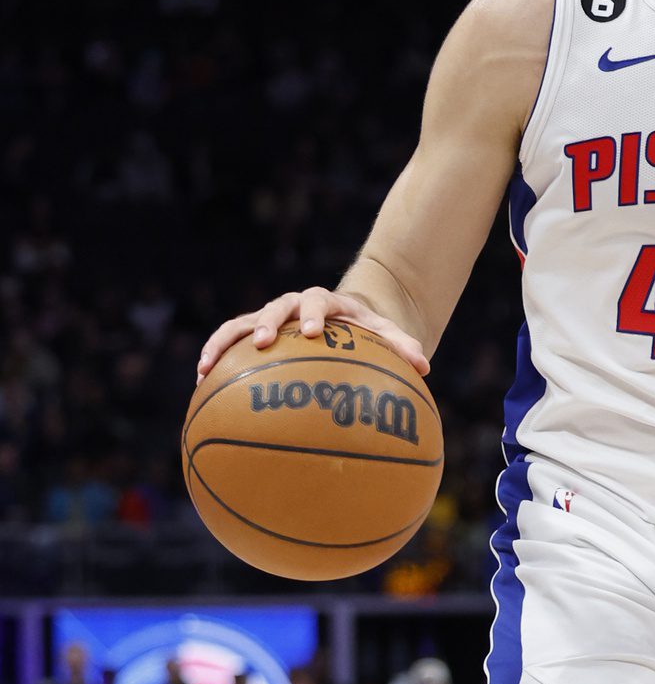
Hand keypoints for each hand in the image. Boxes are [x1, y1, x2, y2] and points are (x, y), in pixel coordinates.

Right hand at [197, 286, 428, 382]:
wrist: (342, 319)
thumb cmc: (365, 331)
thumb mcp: (385, 335)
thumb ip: (402, 346)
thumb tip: (425, 366)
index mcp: (327, 303)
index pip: (319, 302)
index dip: (314, 314)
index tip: (313, 332)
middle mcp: (293, 306)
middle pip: (277, 308)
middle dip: (269, 323)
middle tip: (263, 343)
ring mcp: (269, 319)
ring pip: (241, 324)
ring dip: (225, 342)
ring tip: (207, 366)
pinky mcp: (252, 334)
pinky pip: (228, 342)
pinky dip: (214, 356)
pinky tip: (201, 381)